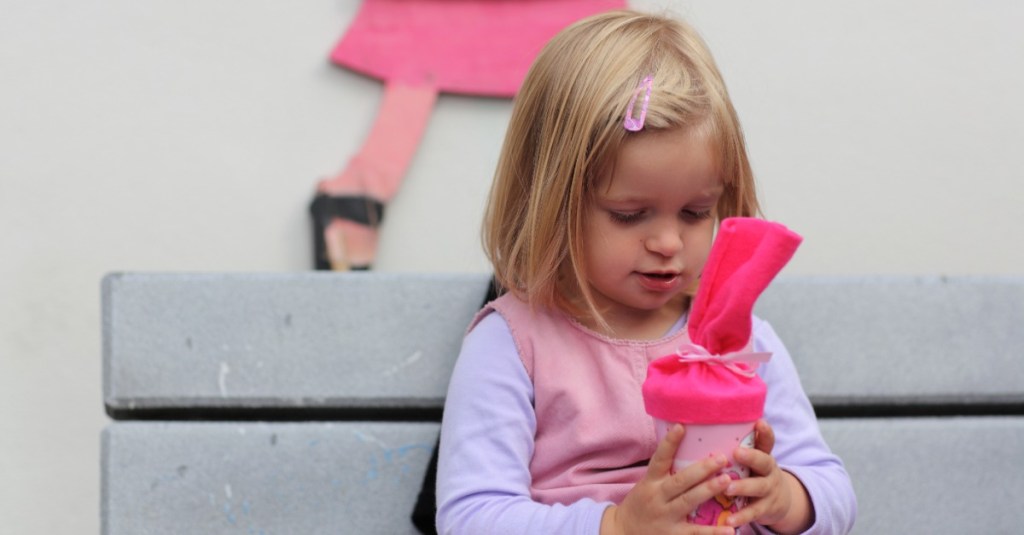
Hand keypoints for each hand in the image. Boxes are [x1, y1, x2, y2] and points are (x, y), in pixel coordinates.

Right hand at [601, 424, 738, 534]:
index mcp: (650, 482)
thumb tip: (683, 444)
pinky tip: (730, 528)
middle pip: (680, 481)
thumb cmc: (640, 505)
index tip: (681, 426)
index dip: (669, 443)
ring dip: (708, 490)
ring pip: (688, 501)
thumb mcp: (646, 485)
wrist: (622, 533)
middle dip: (701, 469)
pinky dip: (713, 532)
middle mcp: (657, 497)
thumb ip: (663, 471)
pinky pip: (695, 532)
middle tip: (721, 458)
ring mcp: (665, 516)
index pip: (659, 459)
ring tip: (727, 480)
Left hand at [723, 420, 812, 533]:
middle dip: (751, 457)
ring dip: (743, 487)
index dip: (765, 432)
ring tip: (728, 489)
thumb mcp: (753, 460)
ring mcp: (769, 490)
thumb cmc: (755, 474)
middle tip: (736, 453)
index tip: (760, 422)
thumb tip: (709, 427)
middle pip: (764, 462)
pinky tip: (730, 520)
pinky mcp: (766, 509)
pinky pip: (754, 512)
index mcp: (763, 455)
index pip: (767, 441)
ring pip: (758, 487)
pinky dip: (742, 517)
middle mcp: (769, 470)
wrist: (779, 501)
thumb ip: (738, 447)